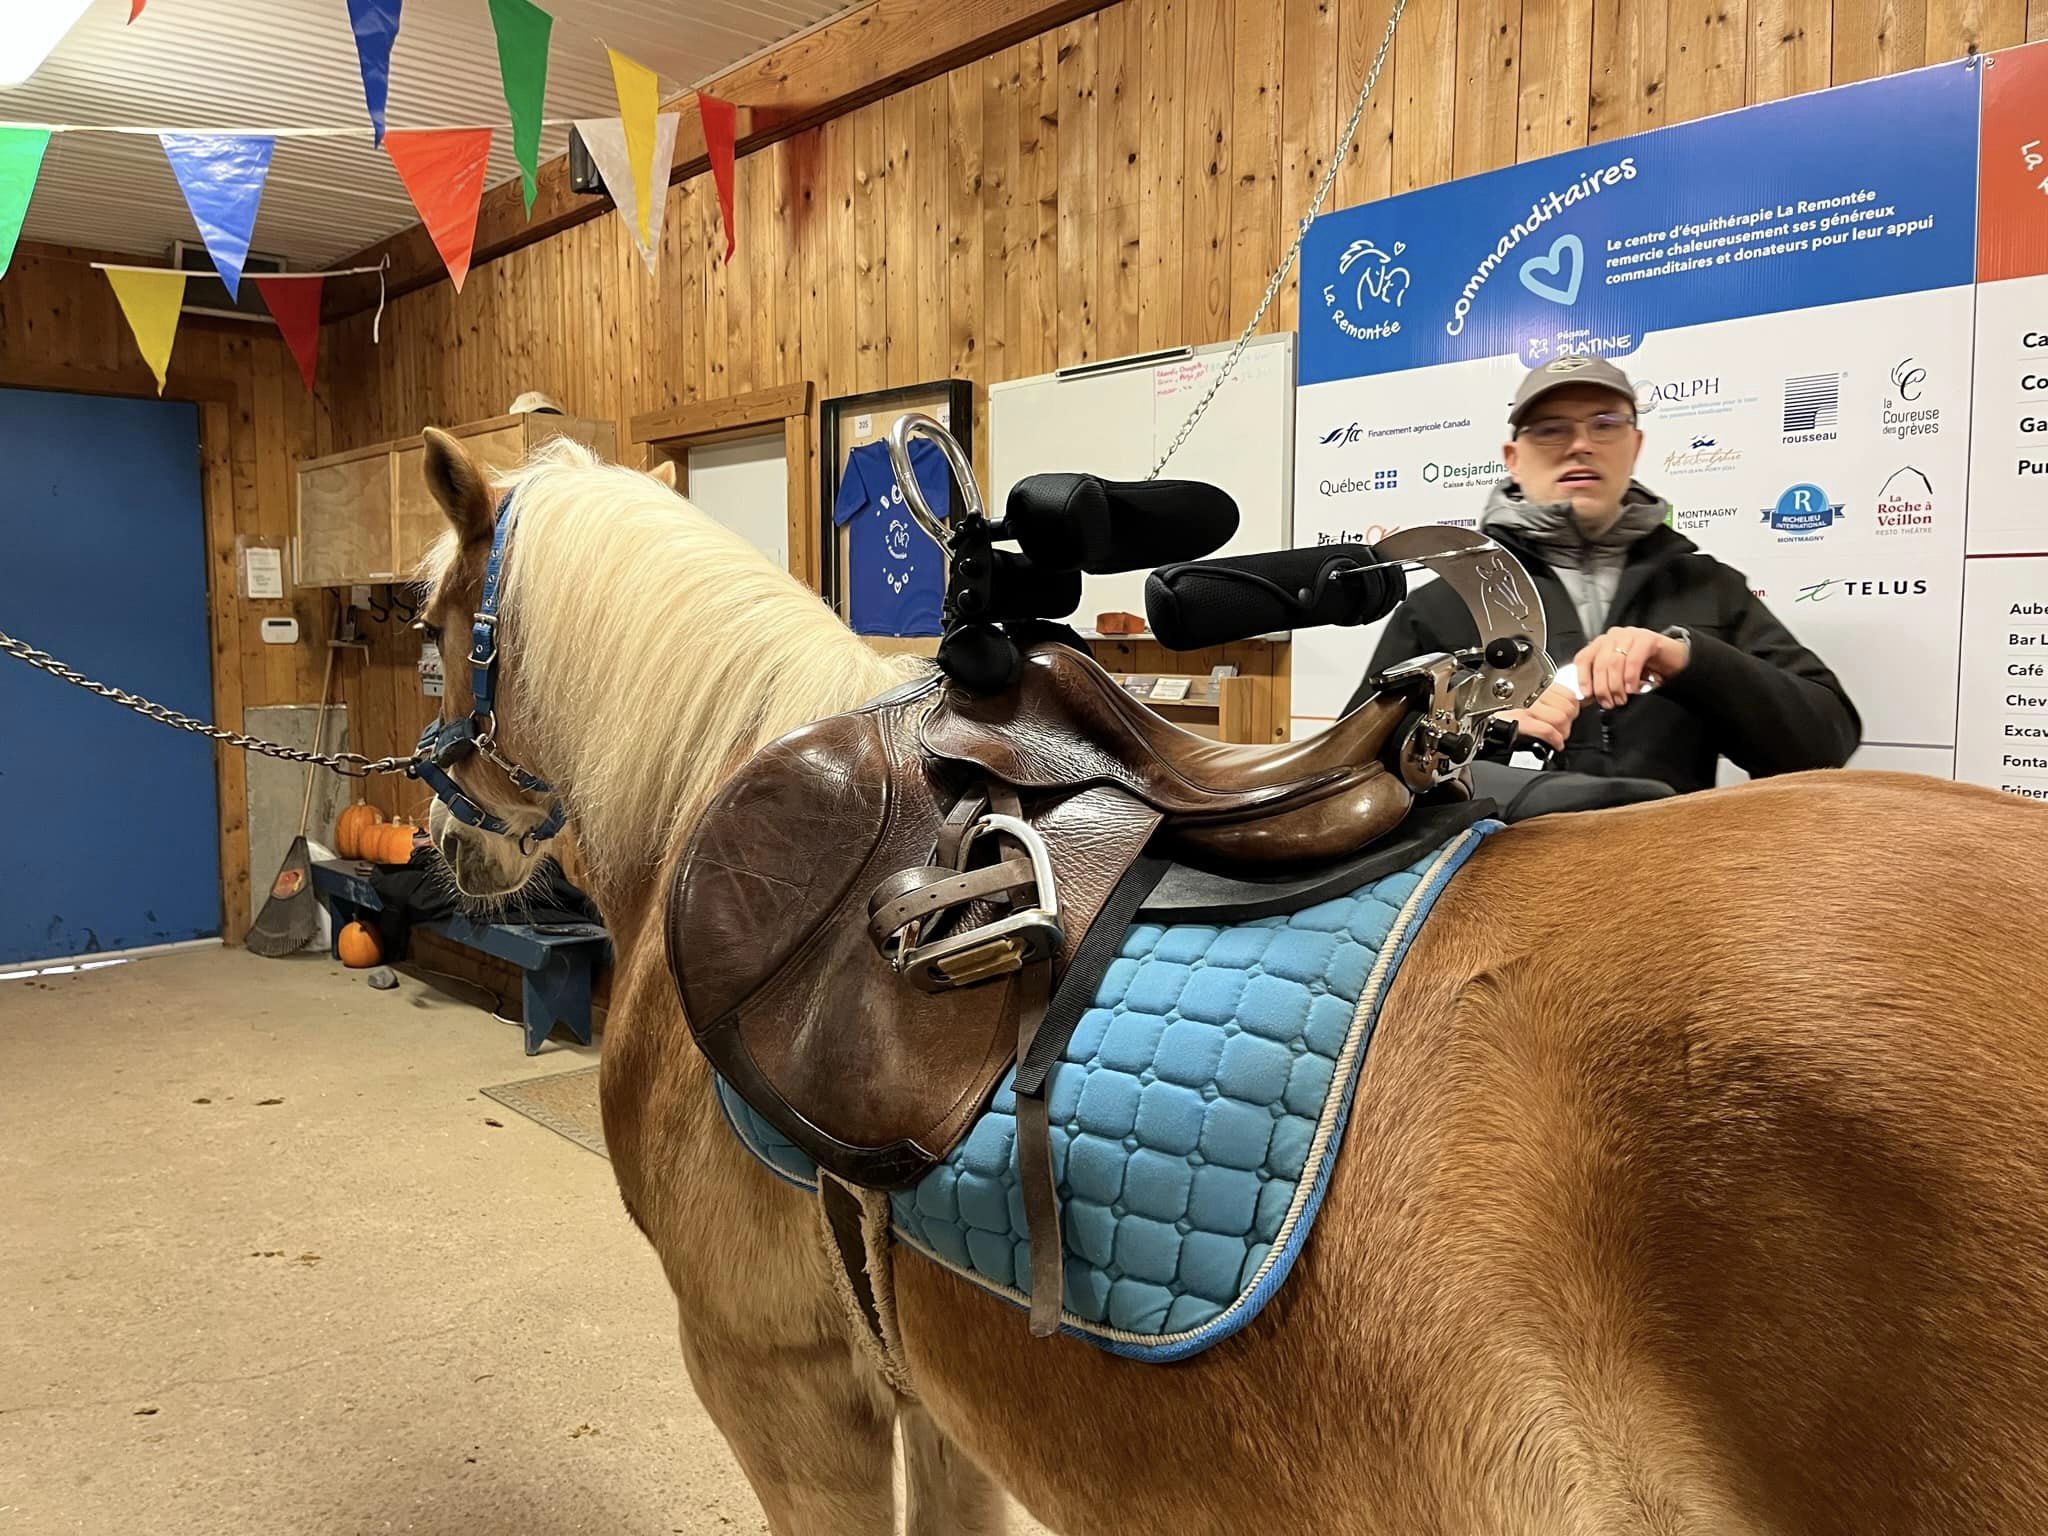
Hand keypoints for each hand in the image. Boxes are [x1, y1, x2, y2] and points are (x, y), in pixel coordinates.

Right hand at [1495, 680, 1580, 751]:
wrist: (1482, 724)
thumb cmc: (1500, 712)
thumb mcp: (1526, 698)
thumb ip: (1545, 698)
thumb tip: (1566, 706)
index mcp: (1535, 684)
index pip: (1569, 695)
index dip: (1573, 709)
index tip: (1568, 717)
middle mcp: (1531, 693)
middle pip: (1568, 708)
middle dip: (1568, 723)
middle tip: (1562, 729)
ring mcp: (1525, 707)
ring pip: (1560, 718)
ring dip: (1562, 732)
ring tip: (1557, 737)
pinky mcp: (1520, 721)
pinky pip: (1547, 730)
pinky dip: (1555, 740)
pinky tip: (1554, 744)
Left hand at [1574, 626, 1689, 708]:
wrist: (1673, 661)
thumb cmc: (1644, 669)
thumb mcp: (1619, 676)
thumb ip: (1604, 681)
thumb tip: (1591, 697)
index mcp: (1601, 645)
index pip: (1583, 658)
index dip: (1582, 678)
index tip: (1587, 695)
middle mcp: (1613, 637)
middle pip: (1599, 663)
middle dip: (1602, 687)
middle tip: (1609, 703)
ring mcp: (1629, 635)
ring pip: (1614, 662)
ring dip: (1616, 685)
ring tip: (1621, 699)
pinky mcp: (1647, 639)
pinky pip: (1633, 659)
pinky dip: (1631, 677)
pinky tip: (1632, 688)